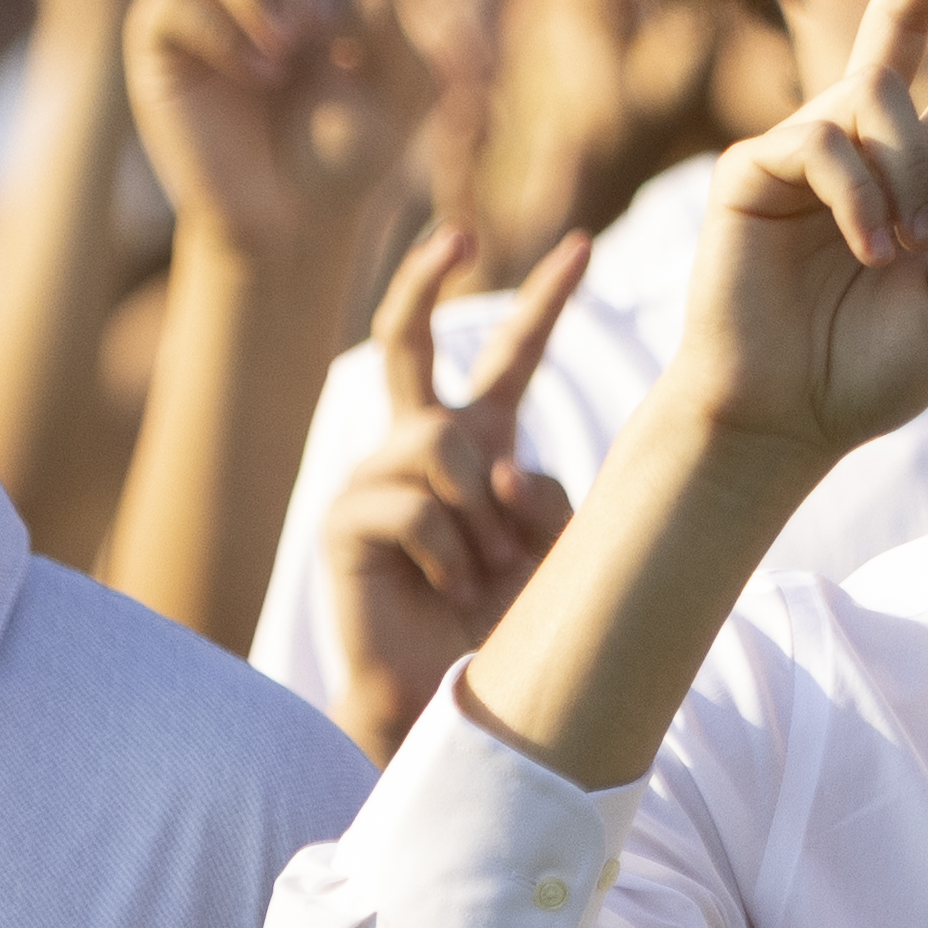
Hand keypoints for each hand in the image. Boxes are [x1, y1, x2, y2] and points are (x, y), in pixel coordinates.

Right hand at [321, 212, 594, 752]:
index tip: (583, 245)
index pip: (509, 357)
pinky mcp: (343, 520)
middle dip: (426, 279)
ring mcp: (373, 477)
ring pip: (440, 442)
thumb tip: (501, 469)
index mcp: (477, 442)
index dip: (545, 302)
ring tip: (483, 570)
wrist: (454, 695)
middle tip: (460, 232)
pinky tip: (447, 587)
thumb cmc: (509, 621)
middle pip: (407, 340)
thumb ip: (546, 496)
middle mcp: (417, 445)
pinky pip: (414, 507)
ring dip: (481, 514)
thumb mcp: (557, 548)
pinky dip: (450, 552)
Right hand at [671, 0, 927, 466]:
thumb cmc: (870, 371)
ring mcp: (810, 146)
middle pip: (905, 21)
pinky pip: (826, 144)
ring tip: (898, 257)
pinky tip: (868, 249)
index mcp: (926, 171)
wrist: (785, 416)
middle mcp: (868, 141)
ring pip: (881, 107)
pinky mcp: (759, 167)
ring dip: (907, 181)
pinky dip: (860, 197)